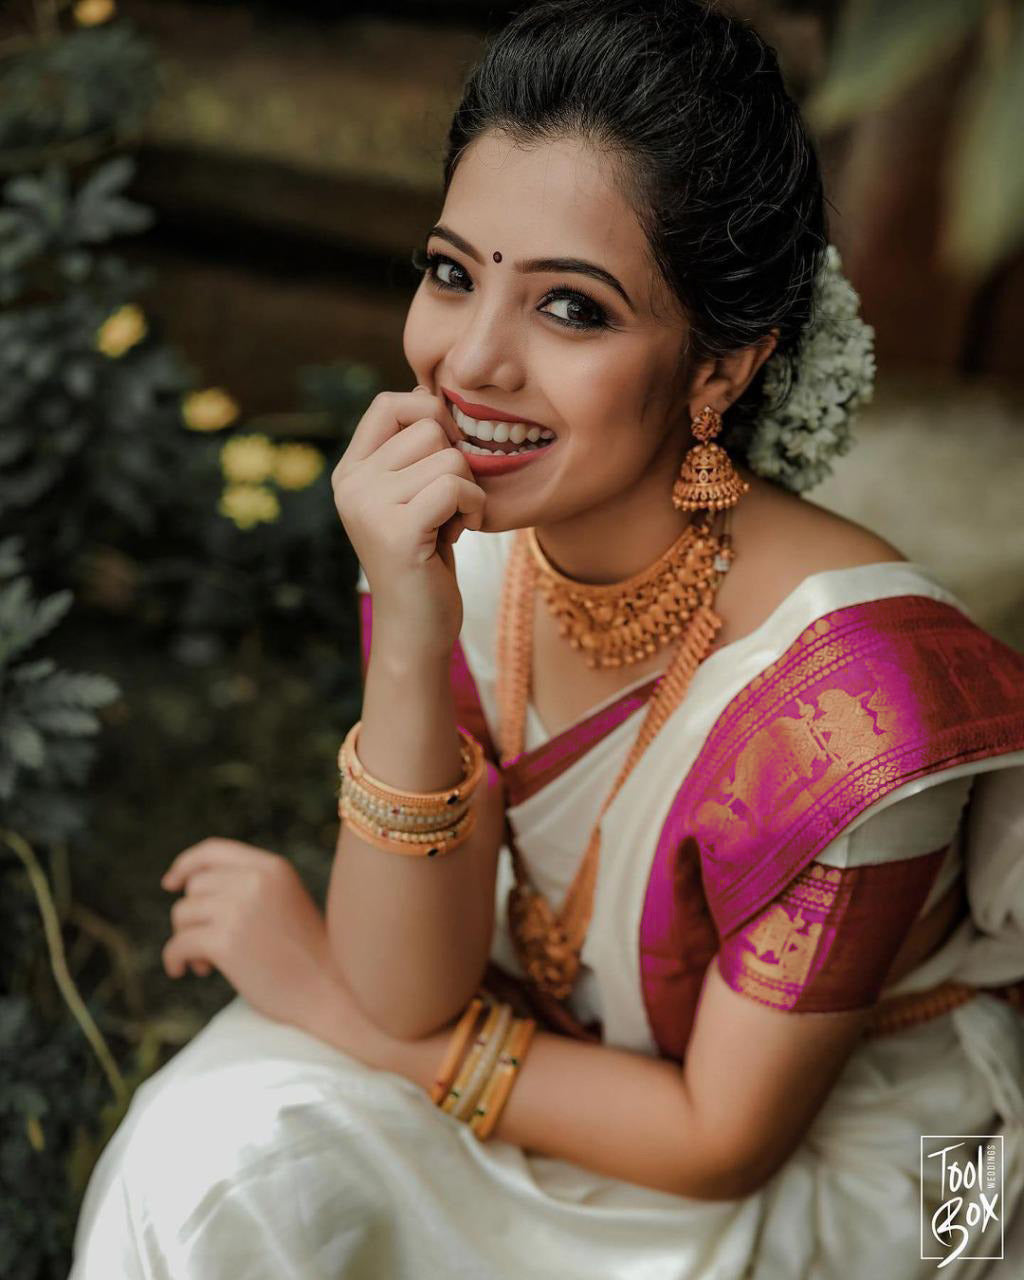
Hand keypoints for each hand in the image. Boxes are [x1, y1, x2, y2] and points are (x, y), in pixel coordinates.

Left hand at [160, 838, 341, 1034]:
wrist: (328, 992)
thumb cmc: (305, 954)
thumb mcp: (285, 902)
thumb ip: (249, 886)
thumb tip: (190, 885)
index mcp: (273, 867)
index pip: (214, 850)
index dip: (186, 864)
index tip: (170, 883)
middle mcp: (255, 880)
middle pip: (195, 886)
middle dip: (192, 914)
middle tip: (204, 943)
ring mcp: (239, 909)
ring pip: (183, 913)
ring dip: (185, 938)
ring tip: (205, 964)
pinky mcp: (226, 942)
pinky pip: (178, 943)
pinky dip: (174, 959)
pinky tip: (185, 971)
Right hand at [331, 385, 485, 658]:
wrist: (415, 629)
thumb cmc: (424, 560)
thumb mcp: (412, 497)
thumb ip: (413, 452)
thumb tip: (431, 392)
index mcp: (350, 471)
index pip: (391, 403)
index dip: (430, 416)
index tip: (445, 459)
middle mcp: (350, 484)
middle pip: (429, 428)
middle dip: (456, 464)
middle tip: (447, 508)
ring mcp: (368, 506)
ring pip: (448, 457)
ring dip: (468, 491)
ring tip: (451, 524)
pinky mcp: (397, 531)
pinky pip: (456, 487)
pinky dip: (473, 509)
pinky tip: (459, 535)